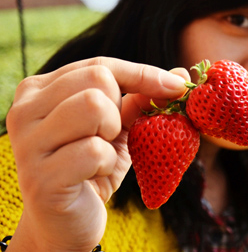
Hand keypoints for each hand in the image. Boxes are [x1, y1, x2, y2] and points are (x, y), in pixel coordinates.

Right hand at [6, 57, 189, 251]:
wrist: (66, 223)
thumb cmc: (91, 167)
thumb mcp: (118, 126)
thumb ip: (141, 98)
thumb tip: (180, 75)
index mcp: (39, 90)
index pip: (99, 66)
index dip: (142, 74)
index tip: (176, 87)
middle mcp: (24, 110)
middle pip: (97, 79)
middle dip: (119, 109)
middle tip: (110, 136)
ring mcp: (27, 144)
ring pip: (94, 107)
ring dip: (112, 134)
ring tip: (100, 154)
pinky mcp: (40, 177)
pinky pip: (95, 151)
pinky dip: (107, 164)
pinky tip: (93, 177)